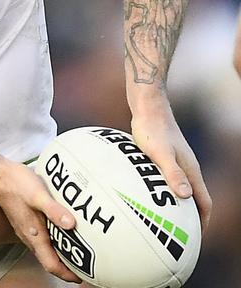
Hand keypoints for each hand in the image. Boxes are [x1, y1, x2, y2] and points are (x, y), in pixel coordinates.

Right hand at [0, 155, 81, 283]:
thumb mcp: (37, 195)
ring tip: (78, 251)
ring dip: (61, 255)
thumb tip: (71, 224)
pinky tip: (63, 232)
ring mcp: (26, 229)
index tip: (82, 276)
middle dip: (67, 267)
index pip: (51, 265)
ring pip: (46, 251)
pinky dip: (55, 242)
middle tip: (85, 267)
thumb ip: (54, 210)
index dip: (67, 274)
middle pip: (49, 260)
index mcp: (33, 235)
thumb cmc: (15, 184)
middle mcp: (29, 236)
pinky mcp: (26, 222)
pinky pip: (42, 239)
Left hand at [130, 105, 211, 231]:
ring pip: (178, 189)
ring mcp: (174, 162)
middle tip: (177, 234)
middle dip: (189, 218)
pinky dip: (159, 191)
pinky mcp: (160, 157)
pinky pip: (163, 180)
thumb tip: (185, 197)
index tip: (195, 238)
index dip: (202, 222)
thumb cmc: (153, 129)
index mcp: (191, 171)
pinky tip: (142, 195)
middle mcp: (186, 169)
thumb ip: (172, 173)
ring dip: (174, 205)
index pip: (204, 203)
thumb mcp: (161, 153)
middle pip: (193, 199)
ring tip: (160, 219)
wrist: (148, 108)